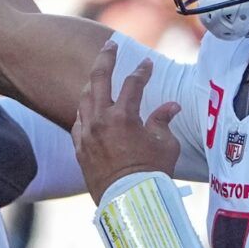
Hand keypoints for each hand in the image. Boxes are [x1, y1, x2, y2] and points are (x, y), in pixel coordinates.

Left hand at [71, 41, 181, 200]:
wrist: (130, 201)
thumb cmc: (152, 173)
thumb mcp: (166, 144)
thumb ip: (164, 120)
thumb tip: (171, 106)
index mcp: (123, 116)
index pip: (133, 83)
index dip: (142, 71)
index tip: (148, 63)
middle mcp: (100, 121)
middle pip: (99, 79)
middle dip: (106, 59)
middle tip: (110, 46)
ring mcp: (86, 135)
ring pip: (84, 100)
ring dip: (93, 85)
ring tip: (99, 76)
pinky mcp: (79, 149)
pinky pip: (77, 123)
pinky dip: (84, 113)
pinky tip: (88, 109)